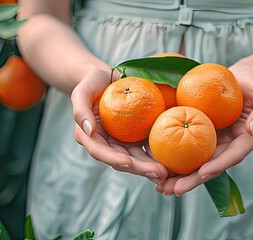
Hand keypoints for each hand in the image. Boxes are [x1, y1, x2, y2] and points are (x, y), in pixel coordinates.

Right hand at [71, 68, 168, 183]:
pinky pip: (147, 148)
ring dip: (151, 167)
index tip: (127, 163)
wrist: (108, 78)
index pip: (100, 152)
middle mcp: (107, 144)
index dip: (113, 159)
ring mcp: (123, 143)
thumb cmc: (92, 83)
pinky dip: (158, 155)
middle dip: (139, 169)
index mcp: (91, 138)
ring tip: (166, 172)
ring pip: (137, 159)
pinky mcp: (137, 138)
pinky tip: (171, 161)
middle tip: (157, 173)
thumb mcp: (82, 92)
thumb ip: (81, 111)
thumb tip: (89, 131)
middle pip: (122, 160)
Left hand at [155, 60, 252, 195]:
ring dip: (179, 176)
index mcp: (248, 139)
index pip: (232, 156)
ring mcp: (217, 142)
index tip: (201, 174)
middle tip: (172, 190)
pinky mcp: (204, 135)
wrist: (243, 76)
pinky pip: (188, 148)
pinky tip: (157, 164)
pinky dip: (174, 157)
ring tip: (160, 187)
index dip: (217, 166)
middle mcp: (231, 146)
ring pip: (198, 163)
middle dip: (192, 180)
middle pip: (212, 166)